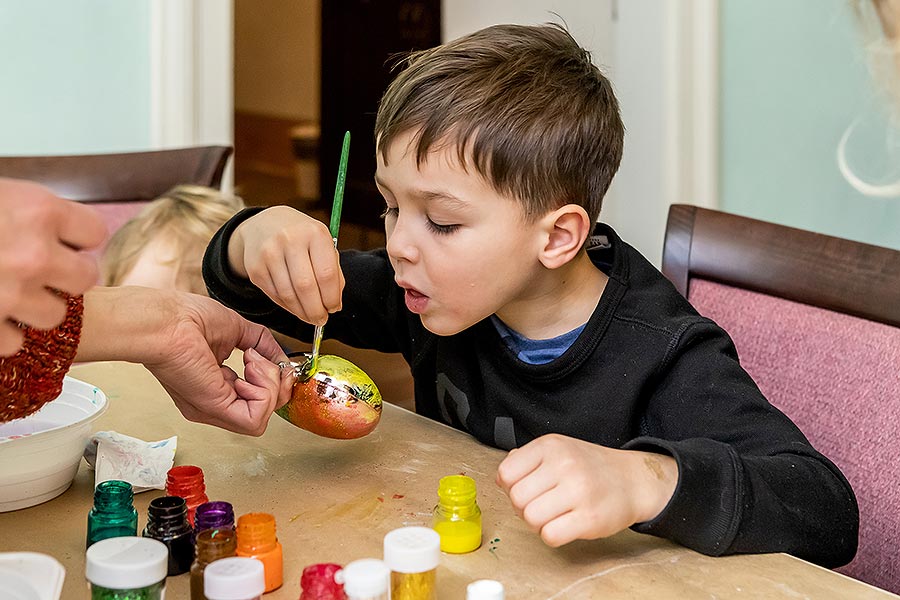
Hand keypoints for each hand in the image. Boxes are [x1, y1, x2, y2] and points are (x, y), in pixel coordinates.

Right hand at [0, 178, 105, 354]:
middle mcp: (34, 254)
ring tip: (9, 294)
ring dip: (35, 308)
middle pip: (85, 278)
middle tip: (39, 271)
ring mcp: (10, 294)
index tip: (61, 241)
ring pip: (55, 315)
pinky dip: (4, 334)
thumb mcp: (3, 195)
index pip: (94, 232)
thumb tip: (57, 225)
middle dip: (64, 276)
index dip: (76, 239)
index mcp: (39, 211)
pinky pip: (16, 342)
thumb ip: (34, 213)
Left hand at [78, 287, 292, 434]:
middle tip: (261, 359)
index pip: (256, 401)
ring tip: (252, 360)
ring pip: (264, 417)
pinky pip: (258, 417)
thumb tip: (283, 359)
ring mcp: (214, 410)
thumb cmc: (185, 318)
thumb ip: (264, 345)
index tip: (271, 359)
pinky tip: (249, 368)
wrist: (166, 319)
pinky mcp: (217, 408)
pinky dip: (265, 391)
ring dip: (271, 384)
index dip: (272, 382)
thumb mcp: (237, 330)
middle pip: (264, 411)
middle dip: (277, 383)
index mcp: (214, 388)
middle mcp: (213, 404)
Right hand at [228, 206, 343, 324]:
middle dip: (316, 310)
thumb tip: (334, 304)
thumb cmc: (302, 238)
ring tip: (310, 316)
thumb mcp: (323, 245)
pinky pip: (274, 295)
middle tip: (321, 319)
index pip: (327, 274)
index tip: (334, 308)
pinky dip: (287, 306)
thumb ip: (334, 272)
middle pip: (306, 287)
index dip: (331, 297)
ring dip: (301, 312)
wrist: (265, 224)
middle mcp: (290, 240)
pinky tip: (295, 306)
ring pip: (289, 294)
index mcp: (314, 233)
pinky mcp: (255, 268)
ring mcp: (269, 253)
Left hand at [496, 434, 677, 546]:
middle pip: (517, 499)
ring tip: (553, 515)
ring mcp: (578, 491)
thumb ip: (526, 460)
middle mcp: (564, 464)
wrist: (632, 480)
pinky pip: (550, 536)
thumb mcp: (558, 449)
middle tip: (540, 505)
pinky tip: (564, 525)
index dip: (510, 487)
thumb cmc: (590, 467)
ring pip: (531, 518)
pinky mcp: (590, 518)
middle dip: (523, 508)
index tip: (526, 489)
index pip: (506, 473)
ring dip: (537, 523)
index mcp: (551, 446)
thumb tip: (501, 479)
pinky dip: (552, 536)